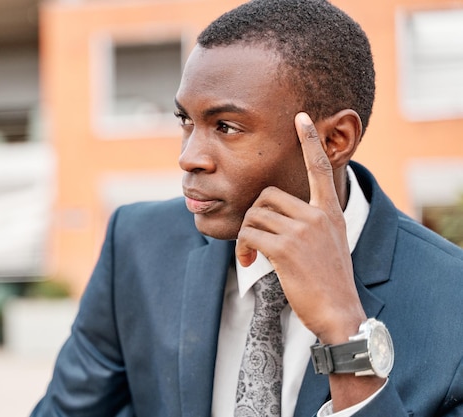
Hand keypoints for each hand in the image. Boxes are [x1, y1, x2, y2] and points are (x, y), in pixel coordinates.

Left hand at [235, 112, 364, 344]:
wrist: (340, 313)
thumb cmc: (329, 282)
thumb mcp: (329, 245)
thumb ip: (309, 224)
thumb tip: (273, 216)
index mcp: (331, 212)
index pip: (321, 168)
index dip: (309, 141)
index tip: (301, 117)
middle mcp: (318, 215)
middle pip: (268, 196)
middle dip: (254, 216)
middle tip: (252, 239)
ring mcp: (303, 231)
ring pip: (255, 215)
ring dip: (246, 236)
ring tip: (250, 256)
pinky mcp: (286, 248)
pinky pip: (250, 234)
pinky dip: (243, 248)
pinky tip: (248, 262)